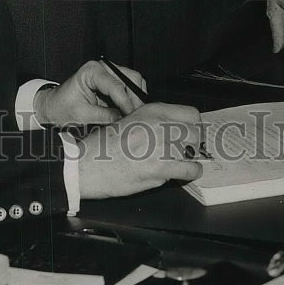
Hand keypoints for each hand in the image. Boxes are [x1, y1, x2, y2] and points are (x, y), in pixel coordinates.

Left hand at [34, 59, 146, 127]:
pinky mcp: (114, 82)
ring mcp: (110, 73)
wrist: (54, 106)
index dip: (126, 103)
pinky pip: (131, 88)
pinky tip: (131, 113)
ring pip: (134, 82)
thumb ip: (104, 117)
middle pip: (131, 78)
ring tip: (134, 116)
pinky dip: (133, 100)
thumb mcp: (82, 115)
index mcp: (92, 71)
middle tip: (137, 118)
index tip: (131, 116)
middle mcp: (103, 68)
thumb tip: (124, 120)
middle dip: (135, 99)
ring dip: (136, 99)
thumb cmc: (62, 107)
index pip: (116, 85)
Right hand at [78, 102, 203, 198]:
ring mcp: (161, 148)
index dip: (193, 125)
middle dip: (193, 142)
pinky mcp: (160, 169)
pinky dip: (189, 173)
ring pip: (194, 152)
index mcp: (152, 111)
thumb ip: (153, 123)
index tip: (190, 133)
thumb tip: (173, 130)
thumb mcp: (129, 121)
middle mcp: (159, 126)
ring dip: (190, 159)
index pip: (191, 113)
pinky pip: (189, 171)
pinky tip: (182, 173)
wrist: (87, 164)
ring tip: (183, 163)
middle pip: (196, 132)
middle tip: (187, 149)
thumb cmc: (103, 146)